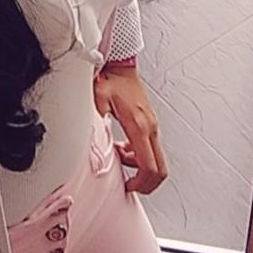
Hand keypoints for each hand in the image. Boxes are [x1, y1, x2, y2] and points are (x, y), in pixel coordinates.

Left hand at [93, 65, 168, 194]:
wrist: (121, 66)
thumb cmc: (111, 80)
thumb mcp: (98, 99)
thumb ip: (96, 119)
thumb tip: (91, 138)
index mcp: (139, 126)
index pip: (149, 166)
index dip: (141, 183)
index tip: (128, 186)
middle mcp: (150, 128)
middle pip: (160, 169)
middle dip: (147, 183)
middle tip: (129, 185)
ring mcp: (153, 125)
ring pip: (157, 160)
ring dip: (140, 167)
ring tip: (119, 157)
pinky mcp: (151, 123)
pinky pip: (151, 148)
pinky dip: (140, 156)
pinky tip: (123, 147)